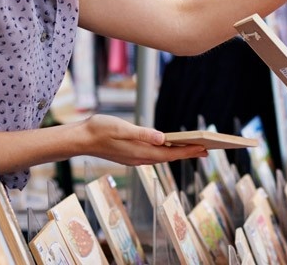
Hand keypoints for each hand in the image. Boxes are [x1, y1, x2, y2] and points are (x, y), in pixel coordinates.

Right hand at [80, 114, 206, 164]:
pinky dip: (165, 152)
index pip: (170, 154)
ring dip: (177, 154)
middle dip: (188, 153)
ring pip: (161, 158)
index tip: (203, 149)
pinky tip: (169, 148)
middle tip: (206, 151)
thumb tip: (163, 138)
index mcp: (140, 151)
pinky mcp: (130, 155)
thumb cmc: (100, 129)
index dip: (187, 151)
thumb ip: (143, 134)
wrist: (80, 138)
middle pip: (168, 157)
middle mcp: (139, 158)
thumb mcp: (122, 128)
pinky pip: (153, 156)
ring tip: (193, 149)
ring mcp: (134, 158)